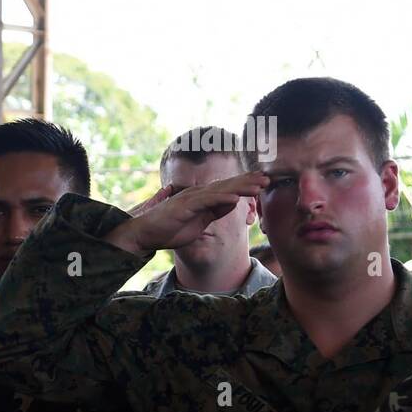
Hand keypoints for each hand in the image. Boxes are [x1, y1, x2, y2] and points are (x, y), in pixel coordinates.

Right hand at [109, 171, 268, 253]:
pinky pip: (206, 201)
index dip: (246, 185)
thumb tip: (232, 202)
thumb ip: (214, 212)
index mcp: (201, 198)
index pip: (228, 189)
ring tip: (259, 185)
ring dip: (241, 187)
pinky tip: (236, 198)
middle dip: (248, 181)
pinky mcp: (184, 207)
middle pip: (227, 186)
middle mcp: (197, 194)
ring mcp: (190, 199)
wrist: (143, 234)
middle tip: (268, 178)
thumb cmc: (168, 230)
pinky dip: (221, 199)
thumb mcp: (199, 223)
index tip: (264, 182)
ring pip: (220, 191)